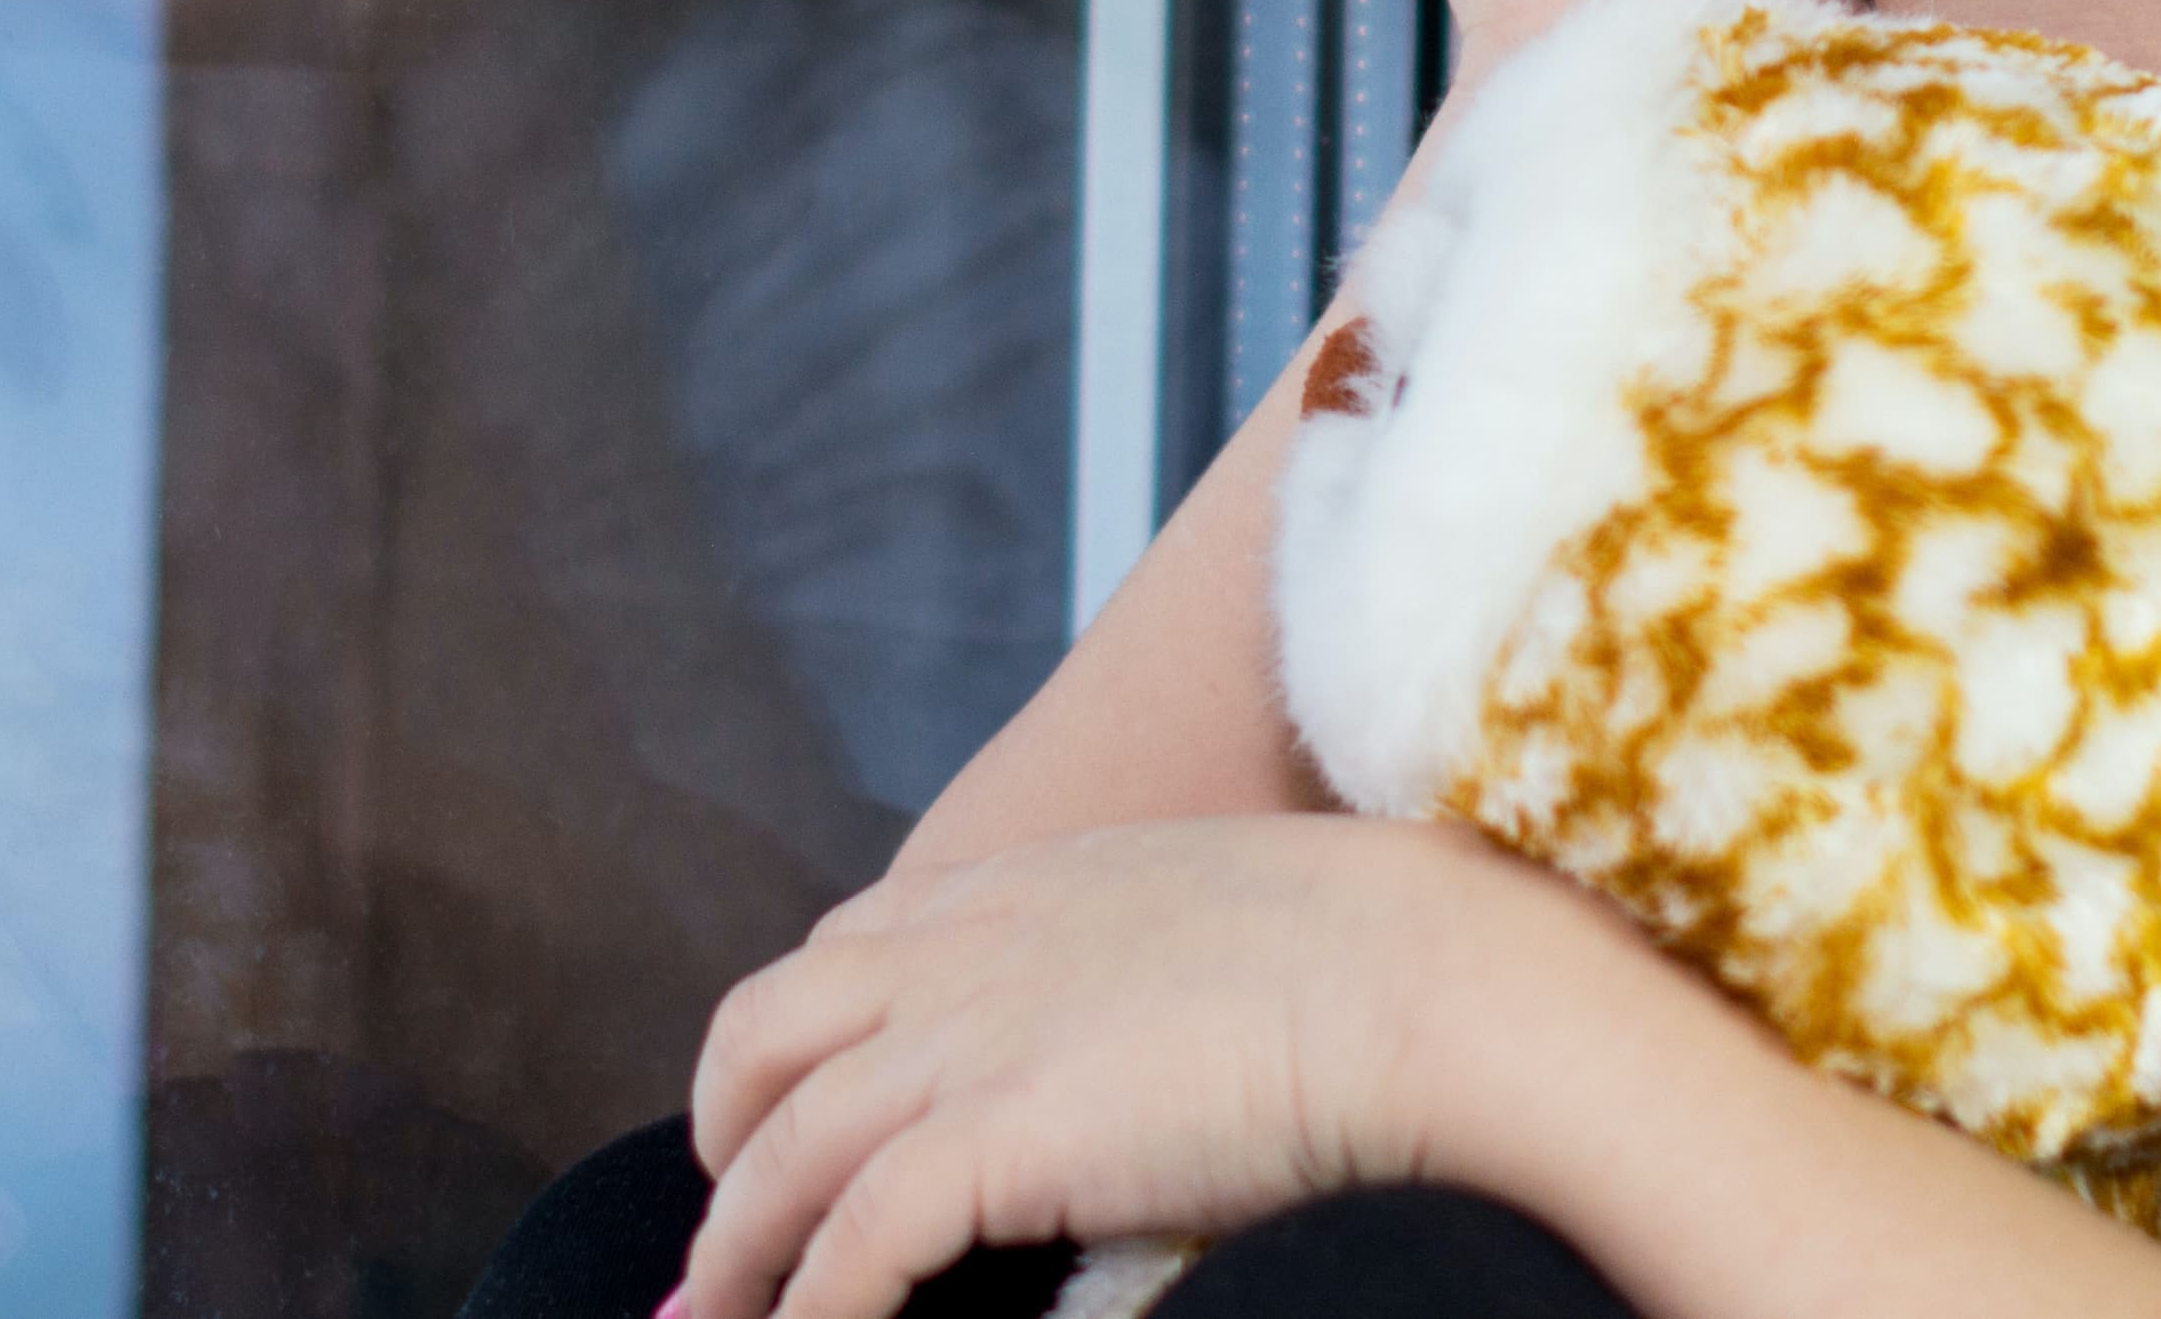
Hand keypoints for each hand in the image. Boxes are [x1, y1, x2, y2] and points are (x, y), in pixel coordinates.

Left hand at [683, 817, 1591, 1318]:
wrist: (1433, 978)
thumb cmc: (1384, 957)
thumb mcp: (1228, 920)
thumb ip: (1148, 971)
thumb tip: (1151, 1061)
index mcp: (1027, 885)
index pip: (850, 944)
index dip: (797, 1040)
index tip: (784, 1116)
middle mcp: (971, 949)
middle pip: (766, 1033)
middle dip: (727, 1137)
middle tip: (730, 1235)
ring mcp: (973, 1038)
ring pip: (779, 1151)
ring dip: (737, 1258)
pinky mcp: (998, 1137)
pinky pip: (851, 1246)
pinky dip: (813, 1311)